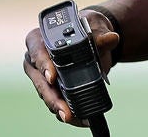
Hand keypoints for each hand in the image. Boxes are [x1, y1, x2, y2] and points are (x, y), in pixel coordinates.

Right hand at [22, 10, 120, 127]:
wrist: (94, 41)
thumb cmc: (87, 30)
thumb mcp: (94, 28)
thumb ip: (100, 34)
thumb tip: (112, 38)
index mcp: (39, 39)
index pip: (37, 51)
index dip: (43, 65)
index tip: (52, 78)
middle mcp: (36, 59)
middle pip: (40, 80)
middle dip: (52, 97)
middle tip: (64, 111)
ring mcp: (42, 77)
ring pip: (47, 95)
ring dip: (60, 108)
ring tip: (74, 118)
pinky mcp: (52, 90)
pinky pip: (57, 103)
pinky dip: (68, 112)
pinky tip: (80, 119)